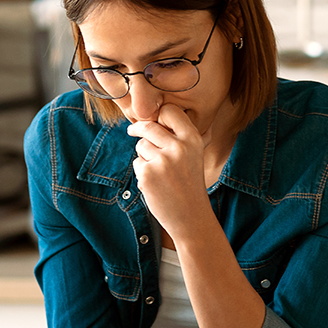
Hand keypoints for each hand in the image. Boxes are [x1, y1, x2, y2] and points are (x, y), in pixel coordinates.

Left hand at [127, 104, 210, 235]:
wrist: (191, 216)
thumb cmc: (191, 184)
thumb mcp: (196, 155)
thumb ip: (184, 135)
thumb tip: (169, 112)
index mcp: (192, 139)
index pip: (169, 112)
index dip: (158, 114)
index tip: (152, 119)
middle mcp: (178, 147)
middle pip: (148, 127)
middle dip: (137, 129)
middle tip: (131, 131)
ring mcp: (162, 161)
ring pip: (140, 146)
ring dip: (144, 157)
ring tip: (159, 173)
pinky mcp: (147, 175)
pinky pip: (137, 163)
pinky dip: (142, 172)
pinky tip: (155, 184)